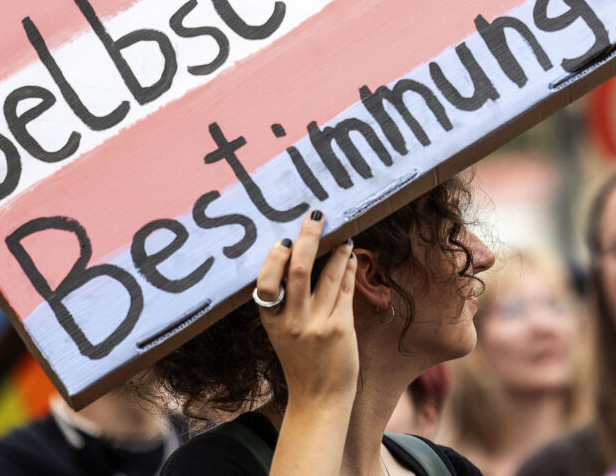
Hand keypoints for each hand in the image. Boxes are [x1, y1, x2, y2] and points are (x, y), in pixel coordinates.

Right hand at [254, 210, 359, 404]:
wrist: (319, 398)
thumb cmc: (299, 361)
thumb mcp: (279, 332)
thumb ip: (283, 302)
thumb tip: (293, 257)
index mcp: (271, 321)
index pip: (265, 282)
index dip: (274, 258)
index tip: (283, 240)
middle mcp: (292, 321)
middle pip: (299, 269)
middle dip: (308, 237)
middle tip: (316, 216)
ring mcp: (318, 324)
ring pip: (329, 275)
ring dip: (337, 251)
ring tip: (342, 237)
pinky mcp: (340, 328)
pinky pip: (346, 290)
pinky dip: (347, 269)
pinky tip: (350, 257)